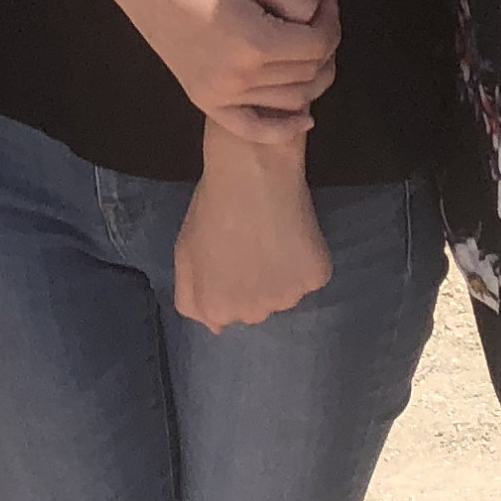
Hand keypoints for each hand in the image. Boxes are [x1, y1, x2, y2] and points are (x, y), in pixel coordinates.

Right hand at [111, 0, 340, 145]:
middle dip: (324, 46)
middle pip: (306, 74)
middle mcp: (239, 78)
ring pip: (289, 101)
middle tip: (321, 20)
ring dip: (311, 77)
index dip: (331, 23)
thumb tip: (319, 20)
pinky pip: (251, 128)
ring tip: (309, 48)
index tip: (328, 2)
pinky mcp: (204, 100)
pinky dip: (281, 129)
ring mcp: (219, 94)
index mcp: (254, 43)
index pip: (317, 47)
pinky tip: (304, 119)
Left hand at [175, 130, 332, 330]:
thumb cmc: (212, 207)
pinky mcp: (316, 277)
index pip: (227, 312)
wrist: (251, 172)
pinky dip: (308, 258)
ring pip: (288, 292)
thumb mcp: (184, 254)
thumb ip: (191, 299)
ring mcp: (288, 298)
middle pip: (259, 307)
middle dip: (257, 283)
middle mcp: (253, 314)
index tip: (233, 253)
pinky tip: (296, 231)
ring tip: (275, 233)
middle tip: (255, 243)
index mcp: (216, 309)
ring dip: (284, 272)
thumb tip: (216, 328)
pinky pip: (314, 274)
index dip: (230, 279)